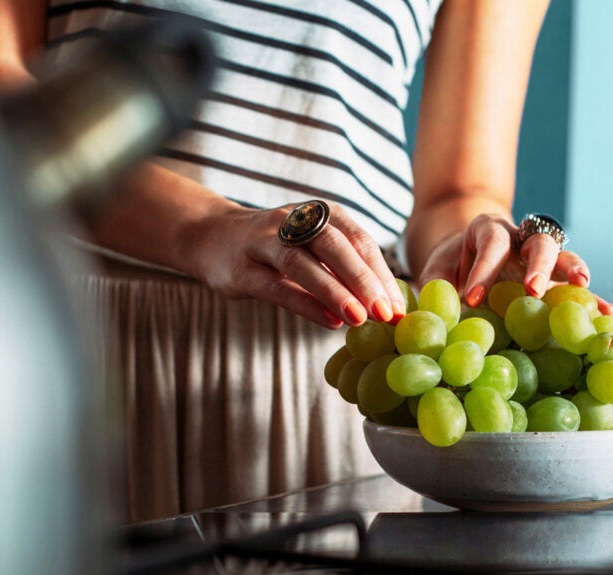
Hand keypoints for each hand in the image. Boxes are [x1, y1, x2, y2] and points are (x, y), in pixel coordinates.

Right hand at [187, 202, 406, 328]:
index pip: (360, 240)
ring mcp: (265, 242)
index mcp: (322, 214)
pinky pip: (275, 285)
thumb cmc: (277, 250)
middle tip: (387, 313)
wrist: (212, 237)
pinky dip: (303, 303)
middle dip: (364, 280)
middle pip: (335, 246)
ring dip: (334, 291)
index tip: (400, 307)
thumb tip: (388, 305)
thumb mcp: (314, 250)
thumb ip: (346, 271)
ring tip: (359, 319)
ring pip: (302, 263)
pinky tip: (327, 321)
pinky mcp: (242, 268)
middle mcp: (296, 221)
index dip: (382, 274)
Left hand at [416, 213, 612, 314]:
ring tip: (586, 292)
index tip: (472, 298)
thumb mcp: (435, 271)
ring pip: (564, 257)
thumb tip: (426, 317)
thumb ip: (433, 288)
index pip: (490, 245)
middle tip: (534, 291)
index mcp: (487, 231)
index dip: (483, 270)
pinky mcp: (556, 278)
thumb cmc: (450, 266)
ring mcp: (542, 257)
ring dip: (575, 273)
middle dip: (539, 265)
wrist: (468, 254)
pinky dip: (592, 300)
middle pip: (539, 242)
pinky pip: (577, 287)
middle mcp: (521, 238)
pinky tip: (609, 317)